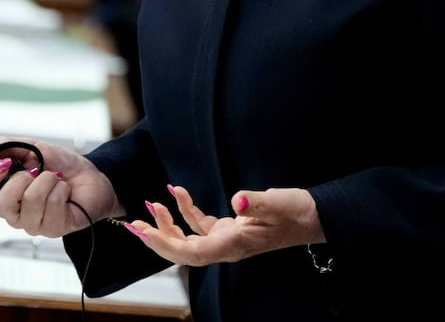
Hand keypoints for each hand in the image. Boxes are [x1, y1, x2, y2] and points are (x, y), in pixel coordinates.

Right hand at [0, 137, 123, 237]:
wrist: (93, 177)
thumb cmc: (61, 166)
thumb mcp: (36, 149)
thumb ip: (12, 146)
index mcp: (3, 193)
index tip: (4, 163)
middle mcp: (14, 213)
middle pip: (1, 205)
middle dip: (21, 180)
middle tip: (36, 171)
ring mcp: (32, 224)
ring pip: (30, 202)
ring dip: (48, 181)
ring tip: (56, 178)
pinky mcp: (53, 229)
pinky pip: (52, 206)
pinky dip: (61, 189)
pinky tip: (65, 191)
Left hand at [122, 185, 324, 267]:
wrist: (310, 217)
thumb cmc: (295, 213)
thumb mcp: (276, 204)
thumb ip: (256, 203)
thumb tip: (238, 200)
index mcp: (231, 246)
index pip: (189, 252)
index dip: (163, 244)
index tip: (143, 233)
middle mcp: (225, 247)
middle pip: (182, 249)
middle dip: (156, 238)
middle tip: (133, 223)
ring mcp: (226, 238)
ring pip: (188, 237)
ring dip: (168, 223)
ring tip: (151, 204)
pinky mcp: (230, 228)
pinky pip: (201, 224)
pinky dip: (186, 209)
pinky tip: (177, 192)